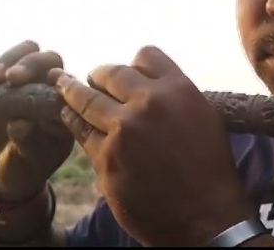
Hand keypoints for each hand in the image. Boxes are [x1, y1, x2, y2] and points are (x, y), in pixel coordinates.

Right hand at [0, 40, 73, 201]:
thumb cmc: (23, 170)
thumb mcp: (28, 162)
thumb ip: (28, 143)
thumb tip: (19, 123)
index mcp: (62, 106)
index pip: (65, 80)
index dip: (51, 77)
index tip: (33, 85)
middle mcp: (45, 89)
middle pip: (45, 58)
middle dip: (28, 63)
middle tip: (8, 78)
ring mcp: (20, 84)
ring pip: (20, 53)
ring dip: (5, 59)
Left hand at [55, 46, 252, 245]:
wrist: (206, 218)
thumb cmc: (210, 171)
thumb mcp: (204, 119)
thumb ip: (176, 97)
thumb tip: (149, 86)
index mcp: (179, 90)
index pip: (146, 55)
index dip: (133, 64)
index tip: (127, 73)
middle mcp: (150, 103)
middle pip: (111, 73)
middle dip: (99, 75)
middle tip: (92, 78)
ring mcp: (124, 130)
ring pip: (87, 99)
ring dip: (72, 91)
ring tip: (63, 86)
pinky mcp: (106, 157)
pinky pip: (80, 131)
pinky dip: (72, 121)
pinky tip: (67, 117)